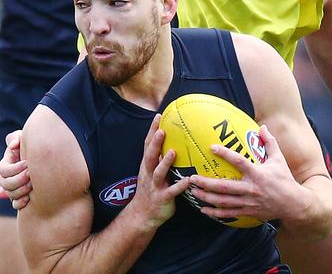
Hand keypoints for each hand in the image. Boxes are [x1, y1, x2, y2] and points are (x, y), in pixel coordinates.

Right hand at [0, 130, 31, 209]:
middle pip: (5, 183)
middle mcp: (8, 176)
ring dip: (20, 191)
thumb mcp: (26, 138)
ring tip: (33, 185)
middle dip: (18, 180)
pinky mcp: (21, 196)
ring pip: (10, 194)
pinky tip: (29, 199)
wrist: (47, 158)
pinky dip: (20, 203)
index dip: (14, 168)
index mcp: (7, 163)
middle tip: (31, 174)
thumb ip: (17, 138)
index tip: (28, 163)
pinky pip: (15, 204)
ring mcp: (13, 187)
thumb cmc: (35, 145)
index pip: (3, 170)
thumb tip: (14, 144)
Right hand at [126, 114, 189, 229]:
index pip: (147, 145)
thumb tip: (174, 142)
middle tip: (162, 129)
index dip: (152, 131)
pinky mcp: (162, 199)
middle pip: (150, 155)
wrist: (142, 215)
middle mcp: (149, 173)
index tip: (159, 116)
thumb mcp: (152, 172)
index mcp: (147, 165)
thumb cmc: (152, 190)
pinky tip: (189, 180)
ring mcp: (154, 186)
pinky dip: (179, 186)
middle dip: (155, 143)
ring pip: (158, 172)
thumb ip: (160, 158)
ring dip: (165, 162)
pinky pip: (171, 192)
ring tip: (173, 152)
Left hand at [189, 125, 304, 222]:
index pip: (239, 162)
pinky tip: (204, 210)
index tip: (212, 147)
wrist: (293, 204)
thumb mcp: (279, 159)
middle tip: (192, 178)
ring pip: (224, 201)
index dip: (225, 154)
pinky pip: (229, 213)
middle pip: (224, 187)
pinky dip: (215, 213)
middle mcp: (251, 189)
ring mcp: (248, 202)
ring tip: (193, 192)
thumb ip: (270, 142)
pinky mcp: (248, 212)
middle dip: (206, 183)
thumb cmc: (285, 180)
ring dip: (207, 197)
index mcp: (257, 174)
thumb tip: (263, 126)